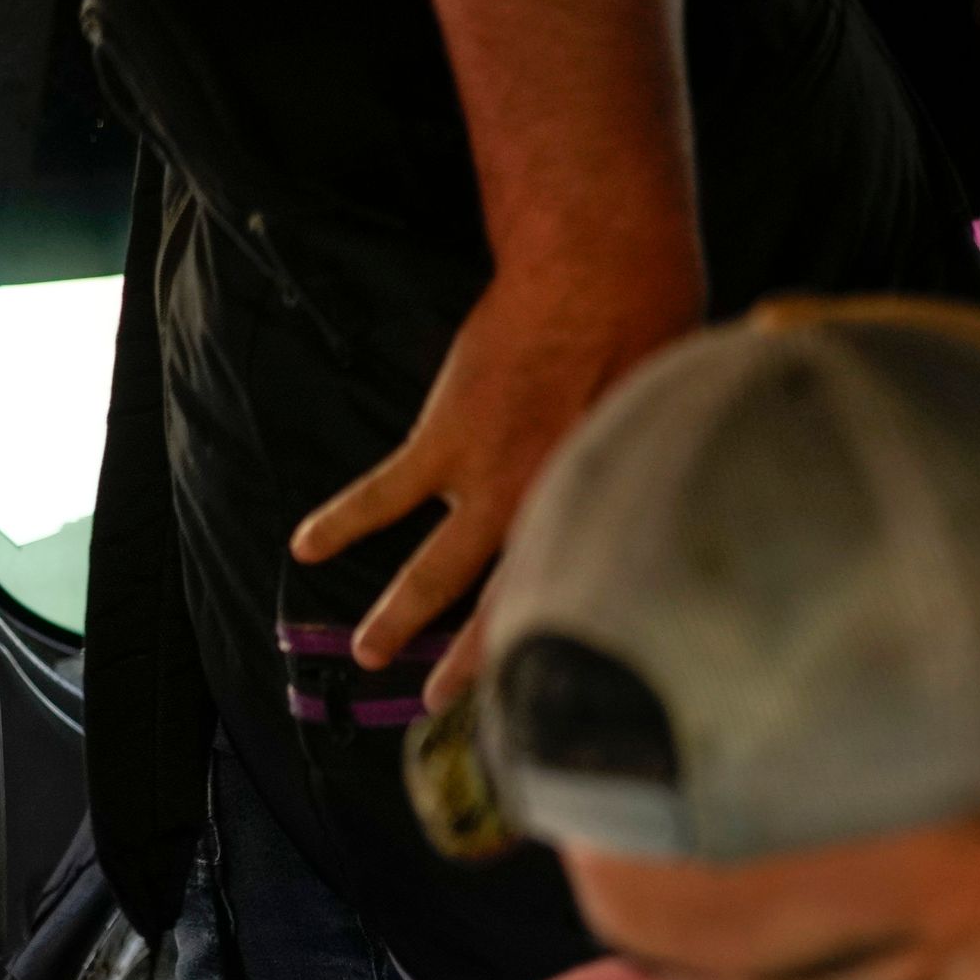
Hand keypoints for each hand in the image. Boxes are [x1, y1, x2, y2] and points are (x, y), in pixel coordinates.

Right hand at [293, 252, 705, 705]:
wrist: (597, 279)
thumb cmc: (657, 338)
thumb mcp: (671, 424)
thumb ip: (649, 471)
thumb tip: (667, 493)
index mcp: (606, 509)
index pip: (580, 597)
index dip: (558, 643)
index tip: (547, 685)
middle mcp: (548, 510)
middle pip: (504, 608)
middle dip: (472, 660)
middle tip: (442, 700)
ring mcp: (489, 480)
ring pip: (434, 570)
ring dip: (398, 613)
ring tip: (369, 653)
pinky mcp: (445, 438)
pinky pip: (382, 492)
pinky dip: (343, 520)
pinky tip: (307, 544)